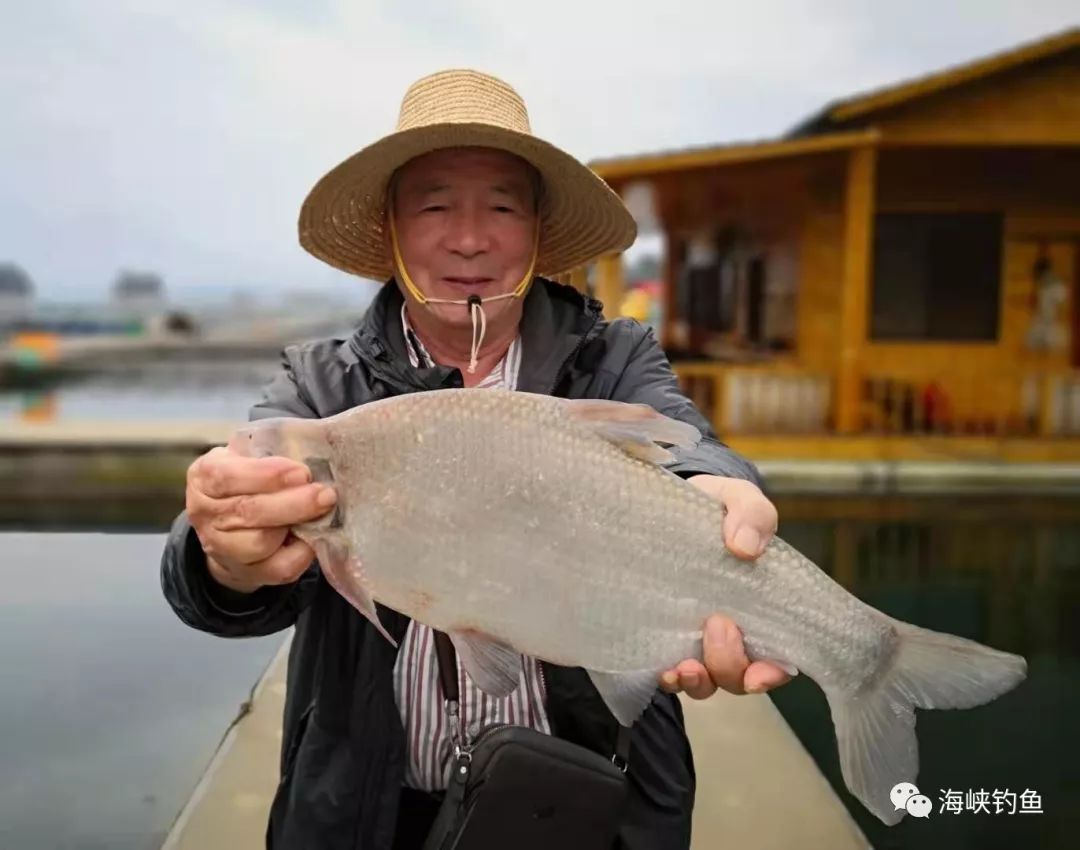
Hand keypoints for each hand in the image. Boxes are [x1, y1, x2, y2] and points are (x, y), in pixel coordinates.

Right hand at [186, 446, 337, 593]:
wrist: (229, 526)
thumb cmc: (246, 480)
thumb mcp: (247, 457)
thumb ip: (270, 453)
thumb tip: (313, 451)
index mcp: (203, 478)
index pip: (227, 477)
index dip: (267, 475)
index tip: (302, 473)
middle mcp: (204, 514)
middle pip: (248, 511)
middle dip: (293, 503)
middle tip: (325, 494)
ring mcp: (221, 547)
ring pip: (260, 542)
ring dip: (296, 526)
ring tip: (322, 511)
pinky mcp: (247, 572)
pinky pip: (279, 568)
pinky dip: (302, 553)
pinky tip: (313, 536)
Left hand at [659, 476, 790, 697]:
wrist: (662, 505)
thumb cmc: (711, 507)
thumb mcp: (735, 497)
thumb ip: (752, 513)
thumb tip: (746, 547)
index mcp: (760, 607)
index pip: (777, 658)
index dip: (772, 674)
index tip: (760, 674)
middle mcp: (730, 633)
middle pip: (738, 676)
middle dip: (730, 664)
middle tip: (717, 624)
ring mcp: (693, 639)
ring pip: (705, 682)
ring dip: (698, 681)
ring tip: (683, 665)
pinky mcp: (660, 637)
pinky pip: (668, 673)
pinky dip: (669, 678)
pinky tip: (663, 669)